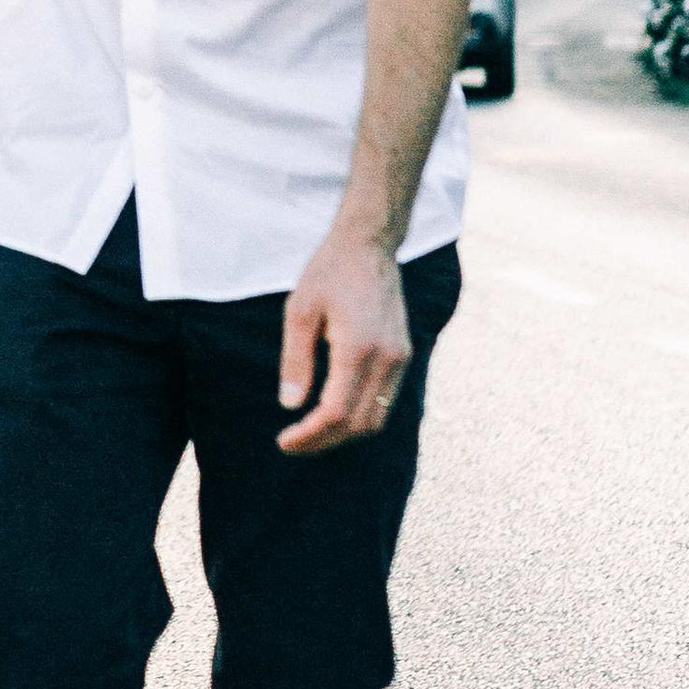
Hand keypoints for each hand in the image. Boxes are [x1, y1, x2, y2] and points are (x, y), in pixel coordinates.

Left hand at [275, 226, 409, 455]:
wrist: (369, 245)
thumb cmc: (329, 272)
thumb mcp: (300, 310)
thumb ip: (296, 360)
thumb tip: (290, 405)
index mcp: (357, 347)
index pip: (336, 412)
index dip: (310, 435)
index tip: (284, 441)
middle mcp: (386, 358)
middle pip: (358, 423)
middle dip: (324, 441)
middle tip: (292, 443)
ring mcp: (400, 358)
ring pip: (376, 418)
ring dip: (343, 433)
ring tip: (310, 433)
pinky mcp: (404, 354)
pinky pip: (385, 400)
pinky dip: (360, 416)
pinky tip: (333, 412)